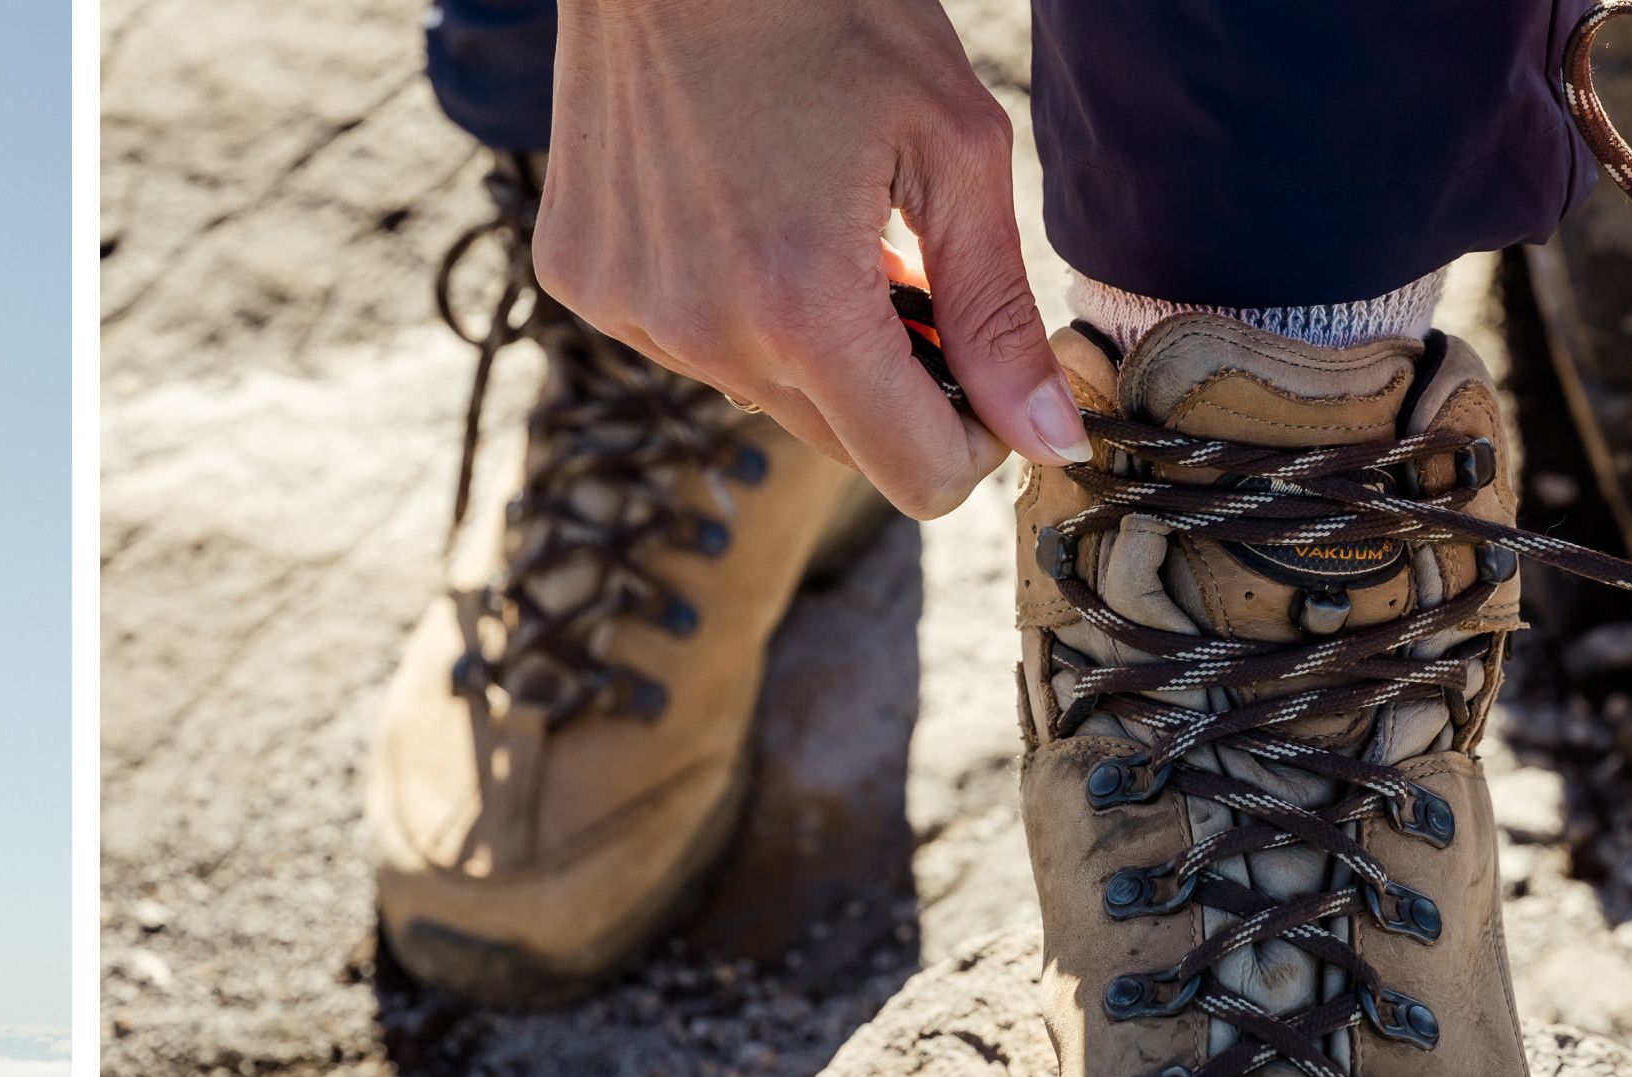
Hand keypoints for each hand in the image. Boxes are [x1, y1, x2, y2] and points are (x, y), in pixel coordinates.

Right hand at [539, 0, 1081, 519]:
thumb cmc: (826, 9)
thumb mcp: (952, 146)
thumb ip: (997, 310)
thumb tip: (1051, 439)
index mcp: (803, 307)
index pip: (916, 476)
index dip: (974, 440)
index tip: (983, 369)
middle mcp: (701, 333)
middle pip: (842, 442)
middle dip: (892, 378)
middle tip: (903, 263)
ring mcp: (628, 311)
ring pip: (762, 391)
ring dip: (804, 335)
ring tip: (808, 214)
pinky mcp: (580, 280)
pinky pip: (682, 338)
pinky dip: (722, 297)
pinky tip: (728, 201)